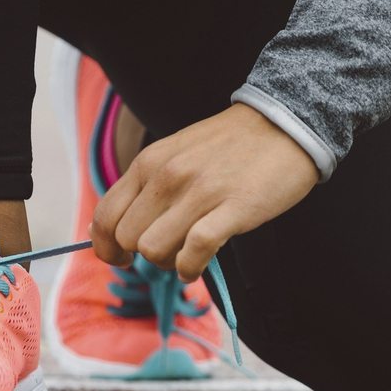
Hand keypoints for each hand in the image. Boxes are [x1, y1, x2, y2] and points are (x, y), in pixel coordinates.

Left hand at [91, 103, 317, 280]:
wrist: (285, 122)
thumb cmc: (230, 145)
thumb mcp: (176, 154)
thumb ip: (146, 185)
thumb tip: (115, 231)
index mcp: (149, 163)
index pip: (105, 217)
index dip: (106, 247)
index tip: (121, 258)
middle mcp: (167, 176)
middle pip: (129, 240)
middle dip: (142, 256)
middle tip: (168, 251)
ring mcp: (199, 192)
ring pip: (155, 250)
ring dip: (168, 263)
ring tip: (187, 255)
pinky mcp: (233, 208)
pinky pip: (194, 252)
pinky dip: (191, 268)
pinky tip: (198, 266)